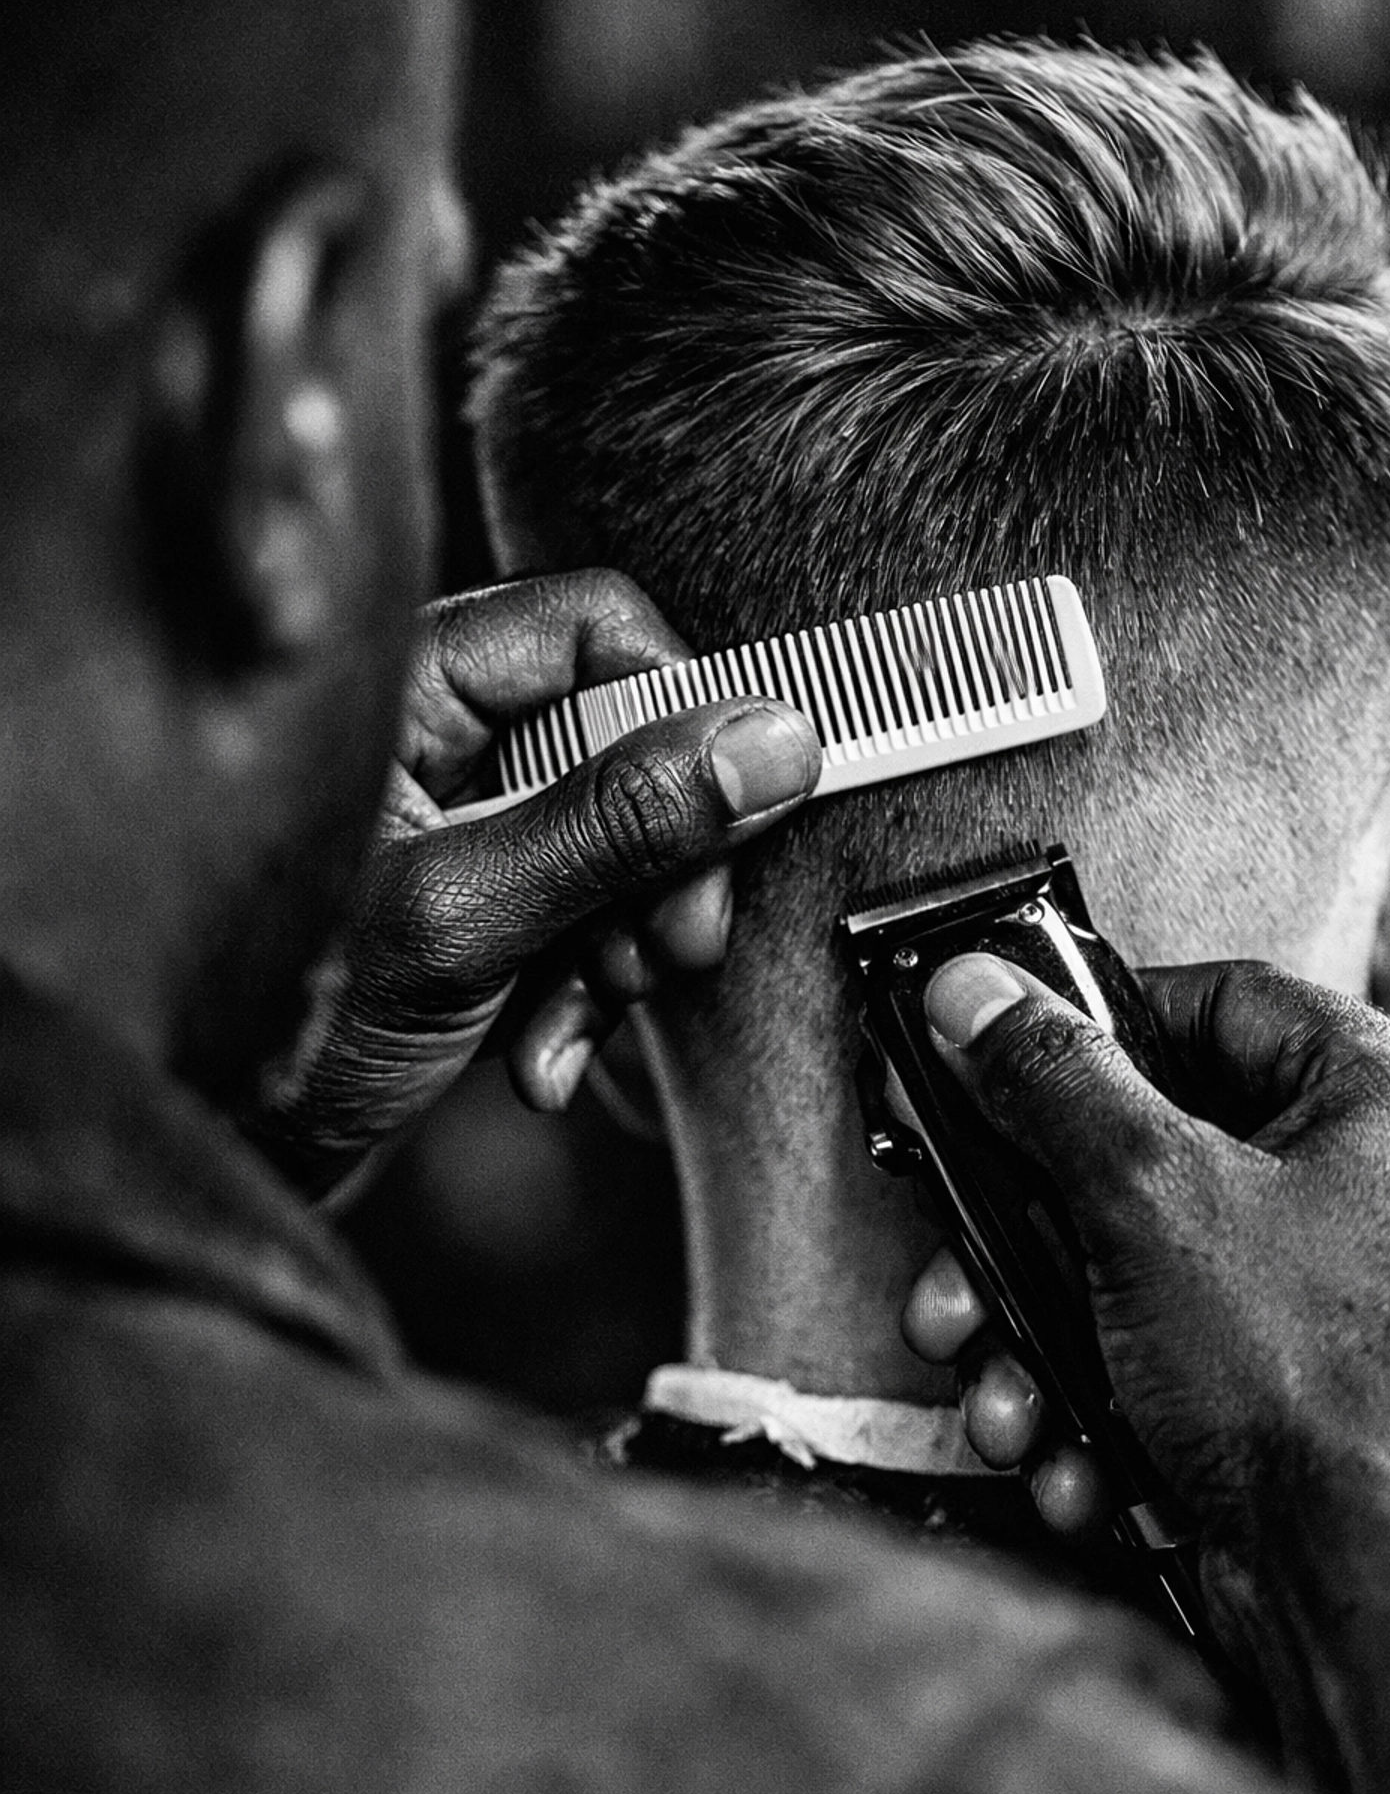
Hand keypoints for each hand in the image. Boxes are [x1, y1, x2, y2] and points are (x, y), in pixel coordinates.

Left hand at [246, 571, 819, 1192]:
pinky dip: (583, 994)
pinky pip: (585, 922)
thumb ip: (621, 824)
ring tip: (574, 1026)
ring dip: (623, 951)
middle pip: (628, 746)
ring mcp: (461, 828)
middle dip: (660, 868)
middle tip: (668, 953)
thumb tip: (769, 745)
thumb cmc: (287, 1033)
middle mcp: (436, 739)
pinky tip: (543, 1062)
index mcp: (407, 685)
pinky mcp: (479, 909)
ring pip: (621, 847)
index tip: (730, 817)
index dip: (680, 717)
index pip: (598, 629)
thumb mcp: (471, 917)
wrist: (215, 1164)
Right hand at [914, 950, 1389, 1793]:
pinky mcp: (1319, 1400)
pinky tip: (1073, 1459)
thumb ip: (1052, 1080)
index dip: (1096, 1024)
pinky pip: (1187, 1364)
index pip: (1223, 1002)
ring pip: (1155, 1276)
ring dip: (1049, 1340)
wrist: (1376, 1606)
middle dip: (1034, 1234)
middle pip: (1164, 1154)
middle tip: (963, 1265)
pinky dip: (1112, 1405)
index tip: (1000, 1058)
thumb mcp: (1147, 1196)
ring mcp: (1360, 1305)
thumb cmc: (1316, 1388)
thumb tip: (978, 994)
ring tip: (1001, 1392)